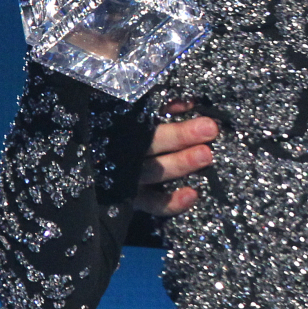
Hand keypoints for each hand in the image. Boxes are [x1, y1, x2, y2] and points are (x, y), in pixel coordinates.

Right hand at [130, 100, 216, 217]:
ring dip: (181, 163)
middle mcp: (125, 153)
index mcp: (124, 128)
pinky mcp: (133, 201)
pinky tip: (192, 195)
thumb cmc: (127, 133)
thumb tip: (189, 104)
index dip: (174, 119)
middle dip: (182, 136)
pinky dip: (171, 203)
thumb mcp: (141, 114)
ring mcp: (128, 179)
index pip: (148, 122)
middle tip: (210, 130)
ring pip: (155, 172)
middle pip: (153, 144)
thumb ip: (164, 107)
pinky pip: (153, 204)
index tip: (202, 116)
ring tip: (206, 155)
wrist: (97, 166)